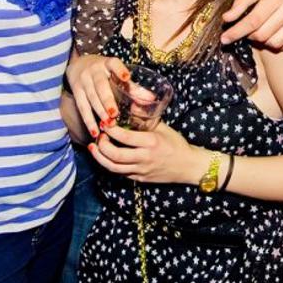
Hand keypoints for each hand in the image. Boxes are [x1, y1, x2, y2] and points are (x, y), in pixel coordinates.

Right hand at [66, 54, 129, 137]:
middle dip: (107, 100)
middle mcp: (94, 70)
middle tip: (115, 114)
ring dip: (99, 112)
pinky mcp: (76, 91)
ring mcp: (83, 80)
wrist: (78, 65)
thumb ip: (132, 86)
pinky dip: (88, 121)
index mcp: (108, 63)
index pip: (114, 64)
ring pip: (91, 97)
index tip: (126, 78)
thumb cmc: (104, 71)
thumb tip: (151, 99)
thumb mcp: (116, 73)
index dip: (120, 70)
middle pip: (100, 85)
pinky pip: (82, 107)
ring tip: (108, 125)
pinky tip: (95, 132)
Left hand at [88, 121, 202, 183]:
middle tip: (98, 136)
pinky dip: (110, 165)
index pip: (124, 137)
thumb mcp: (162, 127)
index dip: (110, 130)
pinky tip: (105, 157)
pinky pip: (121, 173)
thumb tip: (130, 104)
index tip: (104, 123)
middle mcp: (144, 158)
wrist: (188, 166)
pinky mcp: (140, 179)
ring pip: (114, 168)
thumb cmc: (176, 143)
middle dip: (101, 146)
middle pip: (115, 155)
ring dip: (100, 158)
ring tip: (94, 148)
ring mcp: (141, 170)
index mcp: (150, 142)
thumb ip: (145, 118)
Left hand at [221, 0, 282, 49]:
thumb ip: (243, 0)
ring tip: (262, 30)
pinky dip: (279, 43)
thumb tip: (227, 18)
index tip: (224, 39)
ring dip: (264, 41)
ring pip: (276, 42)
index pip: (253, 20)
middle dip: (250, 35)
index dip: (236, 31)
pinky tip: (276, 33)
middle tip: (247, 29)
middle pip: (263, 34)